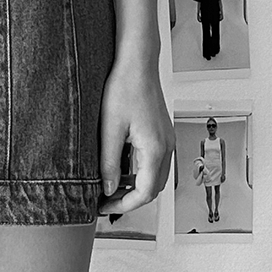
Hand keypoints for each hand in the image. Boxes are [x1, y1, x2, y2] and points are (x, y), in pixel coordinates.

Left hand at [96, 55, 173, 214]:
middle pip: (152, 189)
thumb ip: (109, 163)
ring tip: (109, 185)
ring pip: (154, 176)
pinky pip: (153, 162)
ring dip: (134, 186)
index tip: (105, 207)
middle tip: (105, 200)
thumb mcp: (110, 129)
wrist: (137, 64)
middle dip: (129, 199)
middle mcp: (165, 147)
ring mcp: (165, 140)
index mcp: (154, 149)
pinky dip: (138, 172)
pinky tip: (119, 167)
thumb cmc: (125, 87)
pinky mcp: (161, 134)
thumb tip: (108, 188)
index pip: (144, 193)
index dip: (123, 205)